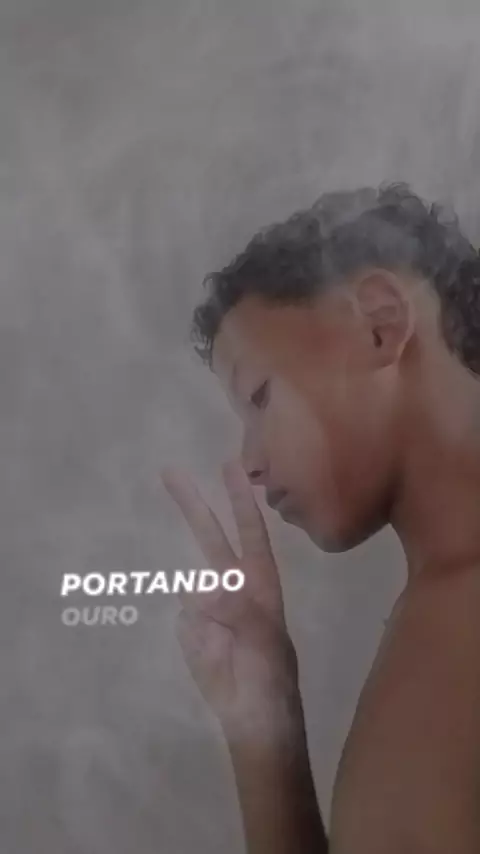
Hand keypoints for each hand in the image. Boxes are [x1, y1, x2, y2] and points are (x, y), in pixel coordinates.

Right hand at [160, 460, 299, 738]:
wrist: (253, 722)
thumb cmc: (270, 678)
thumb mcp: (263, 644)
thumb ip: (237, 612)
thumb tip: (200, 588)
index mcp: (259, 583)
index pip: (249, 532)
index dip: (240, 500)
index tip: (229, 465)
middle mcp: (233, 587)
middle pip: (211, 540)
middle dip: (194, 507)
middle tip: (169, 472)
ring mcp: (207, 608)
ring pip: (193, 588)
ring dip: (207, 613)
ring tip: (228, 647)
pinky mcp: (190, 631)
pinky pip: (185, 622)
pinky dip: (196, 638)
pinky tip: (215, 657)